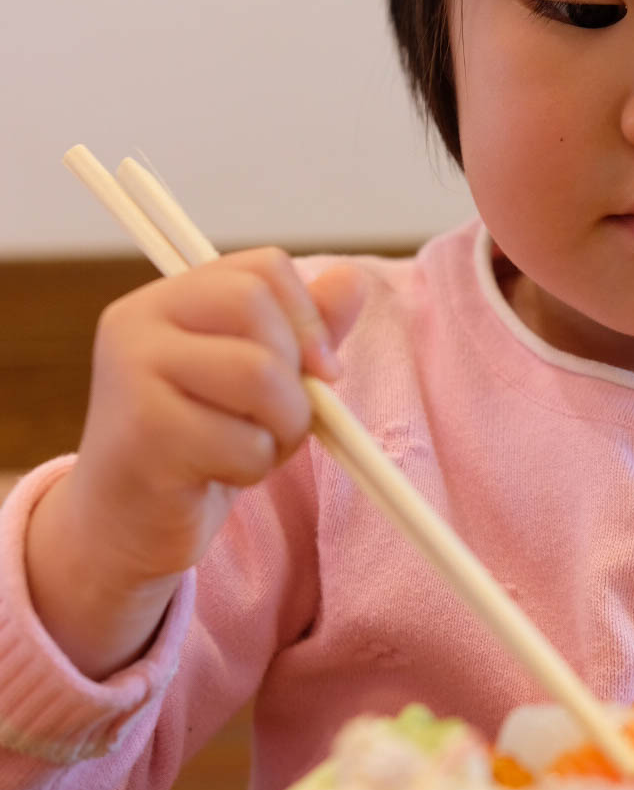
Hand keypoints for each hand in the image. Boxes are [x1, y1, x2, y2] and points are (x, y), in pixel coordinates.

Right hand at [26, 249, 363, 675]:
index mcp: (166, 299)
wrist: (124, 522)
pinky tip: (219, 475)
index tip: (321, 368)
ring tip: (252, 448)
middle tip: (281, 420)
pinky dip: (254, 468)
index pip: (263, 268)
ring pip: (260, 374)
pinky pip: (245, 441)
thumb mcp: (255, 381)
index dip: (309, 317)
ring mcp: (135, 374)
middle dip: (296, 373)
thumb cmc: (198, 445)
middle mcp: (139, 322)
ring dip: (283, 427)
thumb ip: (301, 330)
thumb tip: (354, 279)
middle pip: (259, 309)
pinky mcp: (146, 434)